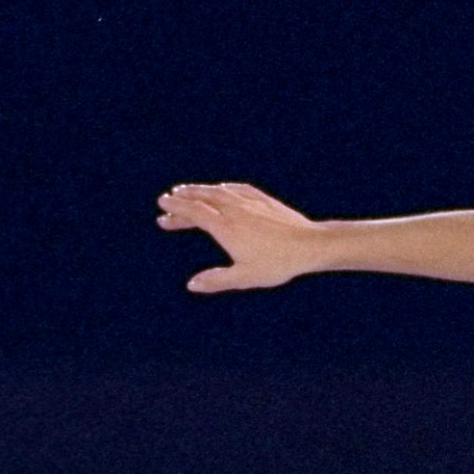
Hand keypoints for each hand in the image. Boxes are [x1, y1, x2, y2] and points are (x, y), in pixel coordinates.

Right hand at [157, 181, 317, 292]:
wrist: (310, 245)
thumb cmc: (278, 263)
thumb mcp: (245, 277)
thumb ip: (217, 280)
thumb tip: (191, 285)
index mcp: (226, 228)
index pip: (195, 212)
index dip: (177, 208)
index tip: (163, 205)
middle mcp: (235, 210)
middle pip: (203, 199)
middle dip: (183, 198)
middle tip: (167, 201)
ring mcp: (250, 203)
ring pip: (219, 191)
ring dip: (200, 191)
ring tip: (187, 192)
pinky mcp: (264, 200)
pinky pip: (237, 189)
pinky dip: (223, 188)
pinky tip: (221, 189)